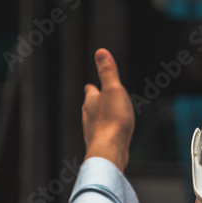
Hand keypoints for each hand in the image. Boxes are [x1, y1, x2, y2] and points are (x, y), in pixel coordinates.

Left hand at [83, 48, 134, 170]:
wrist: (109, 150)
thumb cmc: (112, 120)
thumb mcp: (113, 89)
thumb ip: (107, 72)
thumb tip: (100, 52)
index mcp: (91, 101)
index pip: (90, 91)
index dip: (92, 88)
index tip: (91, 86)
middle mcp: (88, 116)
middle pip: (90, 106)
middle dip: (95, 102)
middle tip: (98, 99)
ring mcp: (93, 131)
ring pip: (95, 121)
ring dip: (100, 117)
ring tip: (105, 116)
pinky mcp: (99, 144)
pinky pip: (102, 134)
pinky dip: (106, 131)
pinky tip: (111, 135)